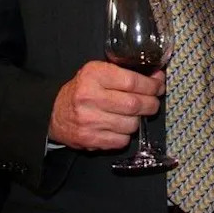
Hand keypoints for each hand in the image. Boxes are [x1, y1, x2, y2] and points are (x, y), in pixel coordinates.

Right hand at [48, 60, 165, 150]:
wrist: (54, 113)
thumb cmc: (83, 90)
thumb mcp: (100, 72)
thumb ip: (127, 73)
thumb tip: (158, 76)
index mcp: (94, 75)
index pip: (132, 81)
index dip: (152, 85)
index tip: (159, 86)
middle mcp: (89, 97)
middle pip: (135, 104)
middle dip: (151, 104)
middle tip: (153, 103)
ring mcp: (89, 120)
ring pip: (131, 124)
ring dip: (138, 120)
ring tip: (133, 115)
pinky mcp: (89, 139)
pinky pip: (121, 140)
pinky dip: (126, 135)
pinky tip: (119, 127)